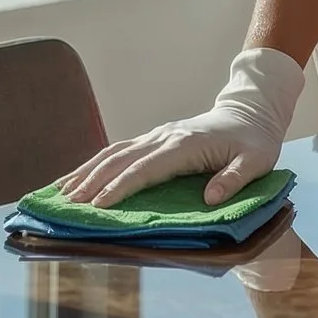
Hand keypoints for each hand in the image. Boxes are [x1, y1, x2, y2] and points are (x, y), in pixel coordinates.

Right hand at [58, 47, 303, 207]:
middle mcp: (165, 137)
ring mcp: (157, 135)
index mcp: (185, 145)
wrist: (251, 112)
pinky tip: (78, 177)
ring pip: (114, 152)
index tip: (99, 205)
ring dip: (87, 171)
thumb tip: (212, 199)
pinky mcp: (154, 138)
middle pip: (121, 159)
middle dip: (93, 181)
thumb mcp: (257, 161)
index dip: (122, 186)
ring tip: (61, 193)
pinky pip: (119, 150)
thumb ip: (235, 178)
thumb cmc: (255, 141)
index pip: (147, 168)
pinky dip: (95, 163)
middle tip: (67, 205)